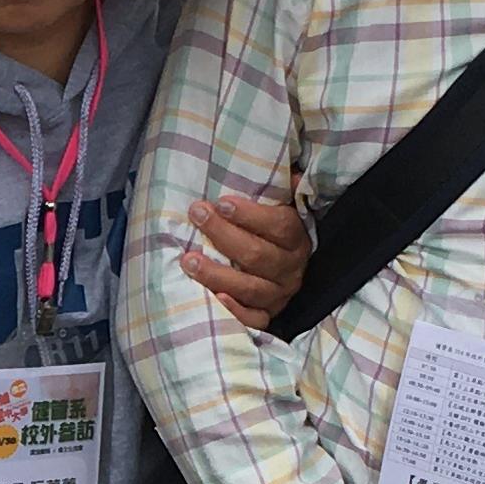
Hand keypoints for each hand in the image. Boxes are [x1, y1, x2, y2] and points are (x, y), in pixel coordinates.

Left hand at [180, 190, 310, 332]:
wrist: (283, 266)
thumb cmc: (267, 228)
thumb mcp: (279, 204)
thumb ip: (280, 187)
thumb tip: (278, 164)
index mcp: (296, 238)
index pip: (279, 225)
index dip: (250, 215)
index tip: (220, 203)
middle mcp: (292, 268)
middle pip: (258, 255)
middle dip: (223, 235)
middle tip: (196, 216)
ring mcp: (280, 295)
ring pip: (250, 287)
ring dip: (217, 274)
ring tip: (188, 260)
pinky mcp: (268, 315)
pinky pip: (254, 319)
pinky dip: (234, 311)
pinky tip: (214, 297)